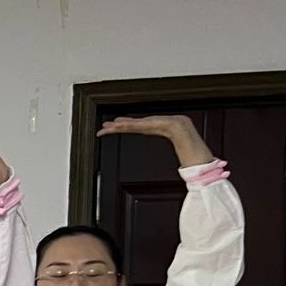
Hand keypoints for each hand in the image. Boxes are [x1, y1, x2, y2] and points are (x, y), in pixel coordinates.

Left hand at [97, 114, 212, 166]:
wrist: (183, 128)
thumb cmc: (177, 135)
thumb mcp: (166, 144)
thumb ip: (167, 152)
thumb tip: (171, 162)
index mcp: (145, 128)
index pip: (129, 128)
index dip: (118, 128)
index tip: (107, 129)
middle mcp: (143, 125)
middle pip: (125, 126)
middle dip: (113, 127)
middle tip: (102, 128)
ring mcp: (144, 124)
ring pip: (127, 125)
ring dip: (116, 126)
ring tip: (105, 126)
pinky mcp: (146, 124)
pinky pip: (133, 124)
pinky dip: (124, 124)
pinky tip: (116, 124)